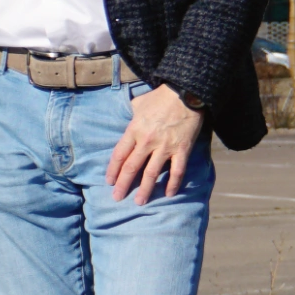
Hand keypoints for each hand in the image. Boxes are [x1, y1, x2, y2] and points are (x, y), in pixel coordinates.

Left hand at [103, 84, 203, 204]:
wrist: (185, 92)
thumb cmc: (161, 97)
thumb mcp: (139, 103)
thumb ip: (132, 114)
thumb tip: (128, 119)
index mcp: (134, 130)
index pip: (119, 155)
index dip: (113, 170)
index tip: (109, 181)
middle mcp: (147, 141)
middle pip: (131, 167)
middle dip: (123, 185)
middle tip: (117, 198)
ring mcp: (165, 147)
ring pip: (151, 173)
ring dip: (145, 189)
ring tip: (139, 202)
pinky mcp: (182, 149)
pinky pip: (177, 171)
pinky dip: (173, 184)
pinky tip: (169, 194)